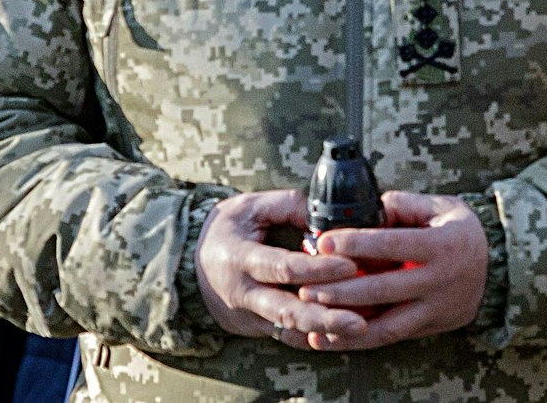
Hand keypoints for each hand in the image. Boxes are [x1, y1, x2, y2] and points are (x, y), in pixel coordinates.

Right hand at [194, 189, 368, 348]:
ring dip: (324, 333)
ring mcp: (250, 316)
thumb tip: (326, 217)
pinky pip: (288, 338)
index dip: (316, 269)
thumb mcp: (250, 207)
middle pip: (287, 311)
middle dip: (324, 318)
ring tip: (358, 330)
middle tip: (358, 320)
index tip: (349, 265)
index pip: (282, 268)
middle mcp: (244, 293)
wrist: (188, 265)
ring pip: (290, 331)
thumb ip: (289, 206)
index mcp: (240, 259)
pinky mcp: (257, 329)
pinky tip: (342, 336)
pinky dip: (315, 339)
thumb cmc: (226, 230)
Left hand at [297, 191, 488, 350]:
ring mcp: (435, 309)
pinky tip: (329, 337)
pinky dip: (358, 339)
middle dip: (341, 289)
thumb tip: (367, 209)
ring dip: (345, 322)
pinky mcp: (430, 327)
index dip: (356, 244)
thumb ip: (403, 205)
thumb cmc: (461, 231)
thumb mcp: (441, 206)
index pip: (393, 244)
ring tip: (311, 317)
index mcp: (443, 245)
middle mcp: (440, 280)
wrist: (498, 268)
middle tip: (306, 286)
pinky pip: (390, 337)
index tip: (323, 241)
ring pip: (385, 323)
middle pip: (383, 289)